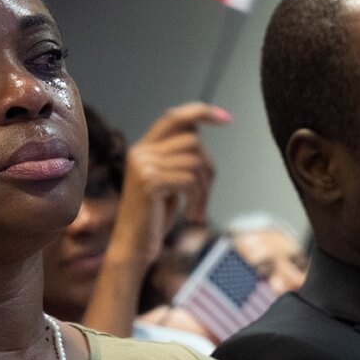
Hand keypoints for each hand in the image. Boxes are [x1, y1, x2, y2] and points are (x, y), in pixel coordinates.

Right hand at [106, 102, 229, 273]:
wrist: (132, 248)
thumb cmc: (152, 218)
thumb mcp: (166, 182)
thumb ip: (177, 158)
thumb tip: (198, 132)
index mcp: (143, 148)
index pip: (174, 117)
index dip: (201, 112)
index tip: (226, 119)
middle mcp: (140, 152)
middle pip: (193, 142)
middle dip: (209, 169)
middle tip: (206, 196)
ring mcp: (143, 166)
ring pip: (195, 161)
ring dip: (205, 189)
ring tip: (198, 209)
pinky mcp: (149, 182)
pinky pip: (189, 179)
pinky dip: (198, 198)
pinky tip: (191, 214)